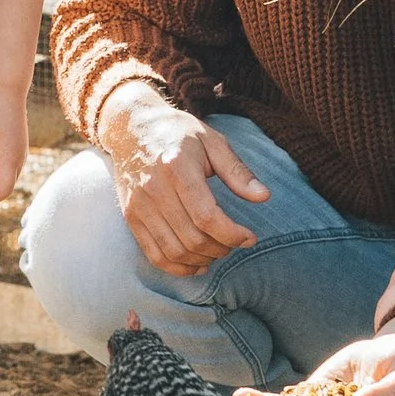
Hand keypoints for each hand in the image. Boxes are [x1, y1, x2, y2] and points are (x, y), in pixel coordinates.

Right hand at [104, 92, 266, 275]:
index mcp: (177, 166)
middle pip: (192, 238)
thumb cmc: (178, 133)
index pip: (206, 216)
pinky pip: (153, 254)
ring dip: (202, 260)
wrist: (130, 127)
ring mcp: (139, 205)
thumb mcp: (212, 141)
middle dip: (221, 249)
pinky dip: (177, 268)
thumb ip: (237, 171)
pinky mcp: (131, 216)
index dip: (232, 235)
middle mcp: (154, 188)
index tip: (249, 237)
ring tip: (218, 251)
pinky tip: (196, 264)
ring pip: (174, 251)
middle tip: (235, 243)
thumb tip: (264, 197)